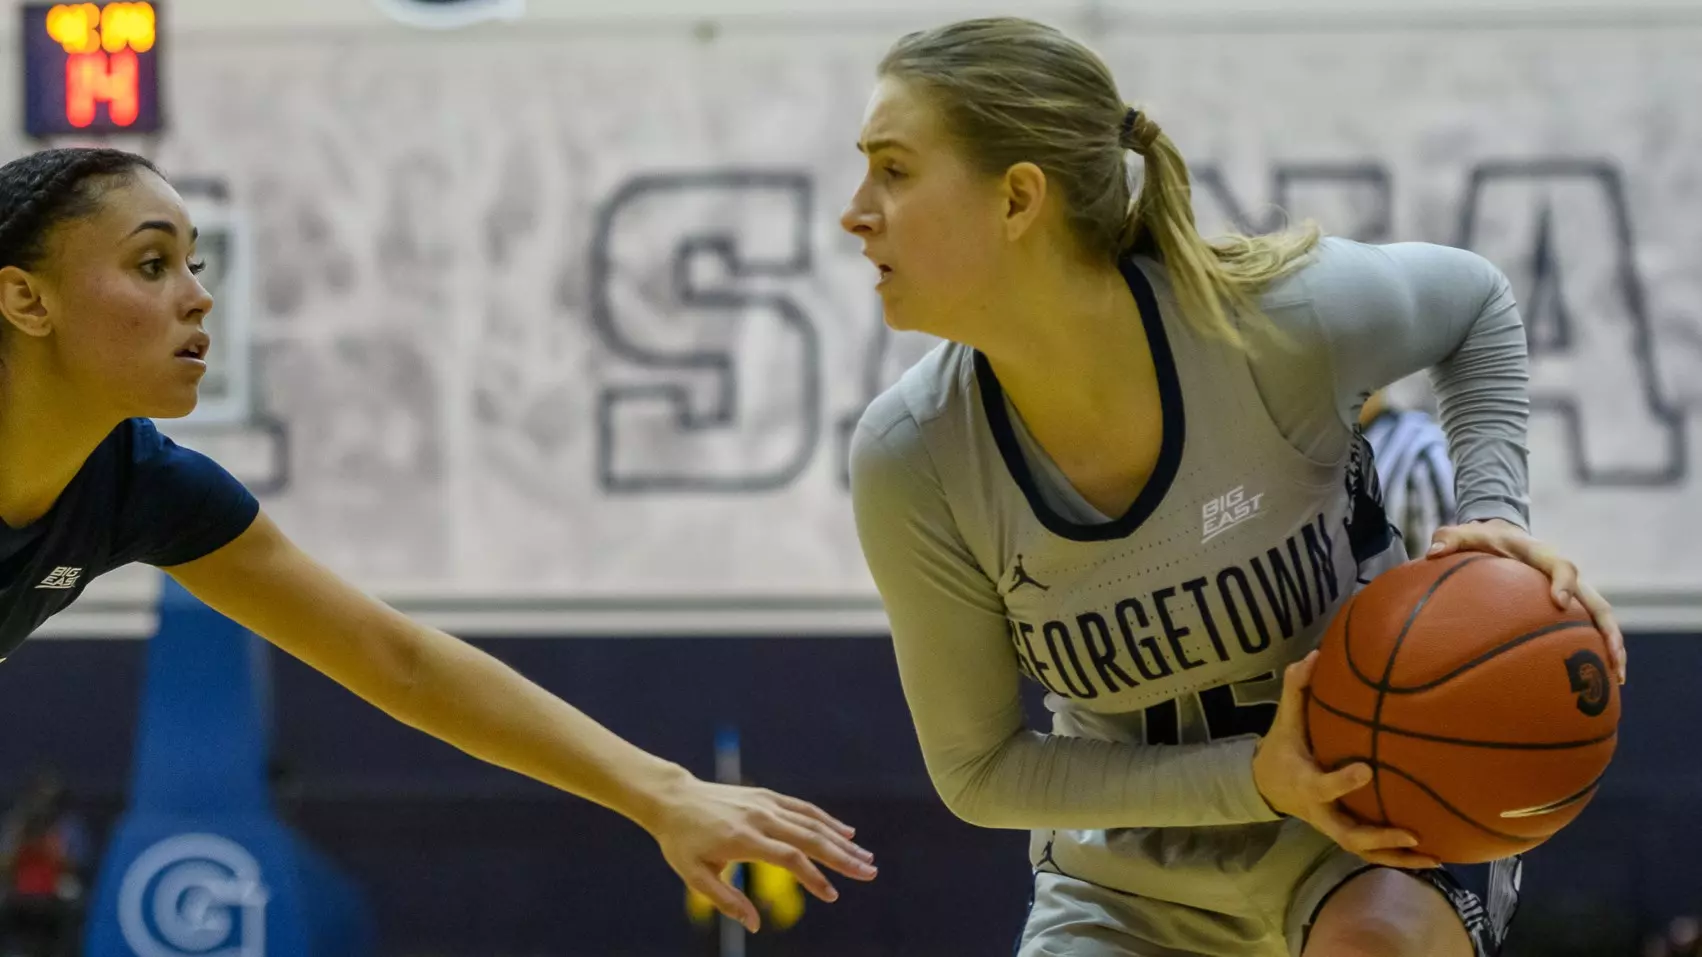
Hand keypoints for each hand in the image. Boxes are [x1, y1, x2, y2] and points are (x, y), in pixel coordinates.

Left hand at [640, 776, 876, 931]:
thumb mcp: (695, 876)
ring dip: (841, 840)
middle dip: (843, 857)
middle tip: (869, 873)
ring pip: (812, 822)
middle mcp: (760, 818)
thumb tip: (755, 926)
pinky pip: (803, 808)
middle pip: (811, 838)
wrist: (673, 799)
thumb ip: (726, 901)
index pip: (790, 858)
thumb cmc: (682, 842)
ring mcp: (766, 804)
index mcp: (744, 839)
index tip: (832, 895)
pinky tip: (845, 832)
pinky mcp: (767, 796)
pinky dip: (826, 820)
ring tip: (865, 856)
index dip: (814, 878)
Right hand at [1253, 651, 1439, 868]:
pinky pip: (1372, 852)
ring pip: (1363, 851)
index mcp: (1306, 784)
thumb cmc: (1283, 748)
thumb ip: (1296, 689)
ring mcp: (1333, 826)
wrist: (1267, 785)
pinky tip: (1434, 857)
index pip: (1323, 786)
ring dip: (1397, 857)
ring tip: (1434, 857)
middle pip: (1347, 835)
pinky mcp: (1345, 833)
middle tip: (1411, 833)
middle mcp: (1321, 813)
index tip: (1368, 770)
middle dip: (1379, 837)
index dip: (1343, 782)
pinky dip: (1399, 858)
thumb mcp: (1284, 720)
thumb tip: (1313, 655)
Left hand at [1428, 518, 1625, 683]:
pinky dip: (1596, 652)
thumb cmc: (1483, 538)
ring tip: (1616, 681)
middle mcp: (1565, 575)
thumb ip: (1449, 539)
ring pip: (1600, 620)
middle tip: (1612, 659)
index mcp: (1542, 555)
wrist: (1503, 535)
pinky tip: (1597, 681)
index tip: (1560, 603)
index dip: (1564, 582)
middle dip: (1607, 630)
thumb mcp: (1464, 534)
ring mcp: (1571, 593)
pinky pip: (1587, 630)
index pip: (1562, 565)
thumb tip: (1432, 551)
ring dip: (1612, 648)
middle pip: (1597, 602)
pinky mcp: (1569, 608)